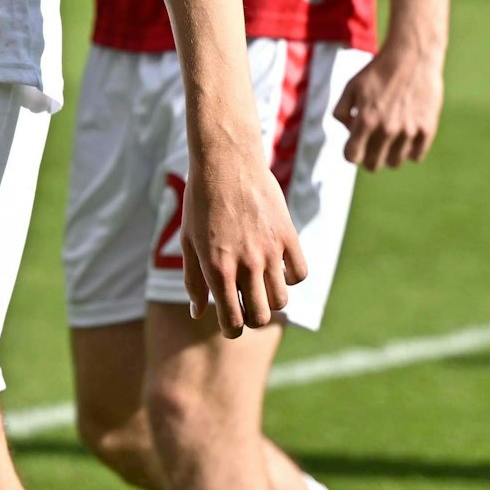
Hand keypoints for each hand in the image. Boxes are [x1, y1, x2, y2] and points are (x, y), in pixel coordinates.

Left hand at [180, 132, 307, 337]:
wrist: (225, 160)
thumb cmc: (201, 201)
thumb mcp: (189, 242)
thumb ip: (194, 281)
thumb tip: (198, 313)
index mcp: (217, 269)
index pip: (233, 321)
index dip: (232, 328)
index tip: (231, 322)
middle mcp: (246, 264)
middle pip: (260, 316)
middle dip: (251, 317)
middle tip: (245, 304)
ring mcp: (270, 251)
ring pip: (281, 299)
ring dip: (271, 299)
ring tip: (260, 284)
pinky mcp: (288, 235)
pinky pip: (300, 273)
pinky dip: (291, 276)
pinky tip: (278, 265)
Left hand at [333, 52, 442, 170]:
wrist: (412, 55)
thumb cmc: (379, 70)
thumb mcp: (351, 86)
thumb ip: (341, 111)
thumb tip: (348, 131)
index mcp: (366, 120)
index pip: (352, 156)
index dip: (351, 152)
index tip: (355, 144)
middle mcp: (387, 130)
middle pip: (373, 165)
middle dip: (368, 156)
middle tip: (372, 143)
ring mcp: (409, 131)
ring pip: (394, 163)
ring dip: (389, 153)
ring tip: (390, 136)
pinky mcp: (427, 129)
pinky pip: (415, 156)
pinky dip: (409, 149)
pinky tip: (406, 134)